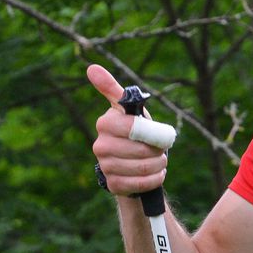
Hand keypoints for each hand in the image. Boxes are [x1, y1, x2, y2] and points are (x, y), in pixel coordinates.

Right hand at [87, 63, 167, 195]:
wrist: (133, 163)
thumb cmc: (134, 131)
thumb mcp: (128, 110)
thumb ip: (113, 89)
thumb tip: (92, 68)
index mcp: (105, 123)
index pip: (133, 128)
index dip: (151, 133)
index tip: (156, 134)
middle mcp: (100, 145)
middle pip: (141, 151)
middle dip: (158, 151)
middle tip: (160, 150)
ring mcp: (105, 166)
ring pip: (143, 168)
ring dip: (159, 165)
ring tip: (159, 161)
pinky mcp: (113, 184)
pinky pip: (141, 183)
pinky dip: (155, 179)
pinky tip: (155, 174)